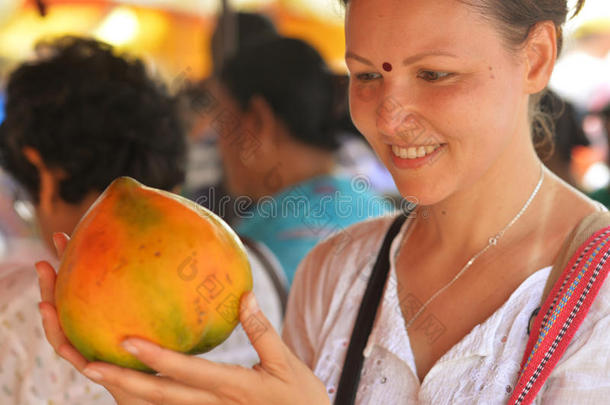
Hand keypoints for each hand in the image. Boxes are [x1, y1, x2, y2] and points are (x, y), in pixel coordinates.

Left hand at [37, 233, 329, 404]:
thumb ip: (263, 331)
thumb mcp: (287, 364)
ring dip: (123, 393)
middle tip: (89, 365)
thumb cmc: (300, 399)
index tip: (128, 341)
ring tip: (93, 371)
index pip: (188, 373)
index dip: (158, 359)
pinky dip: (141, 400)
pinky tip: (124, 385)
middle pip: (159, 397)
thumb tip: (245, 296)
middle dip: (122, 382)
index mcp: (233, 388)